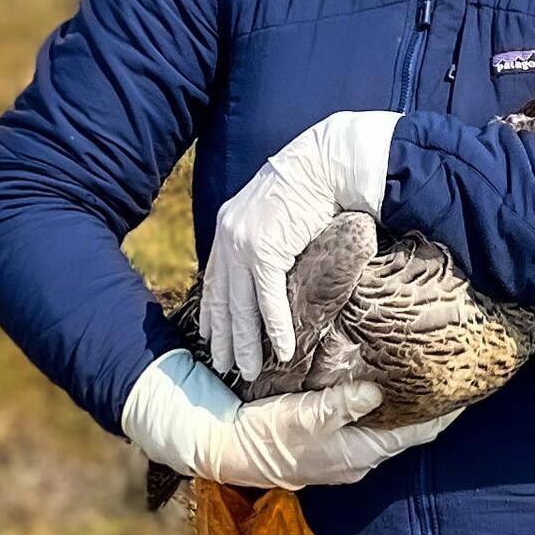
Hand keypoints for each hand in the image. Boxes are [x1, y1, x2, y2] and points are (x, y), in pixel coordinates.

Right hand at [122, 349, 456, 488]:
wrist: (229, 445)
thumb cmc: (270, 431)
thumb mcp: (307, 414)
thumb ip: (344, 403)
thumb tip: (378, 391)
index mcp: (360, 453)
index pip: (415, 433)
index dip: (442, 415)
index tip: (467, 391)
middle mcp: (358, 457)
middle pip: (406, 431)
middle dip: (429, 407)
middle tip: (449, 375)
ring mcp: (344, 452)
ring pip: (388, 427)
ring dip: (405, 405)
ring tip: (424, 375)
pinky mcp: (329, 441)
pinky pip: (368, 423)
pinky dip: (382, 405)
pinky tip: (384, 383)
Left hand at [199, 110, 400, 376]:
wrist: (323, 163)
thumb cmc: (307, 184)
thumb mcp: (272, 210)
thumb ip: (264, 237)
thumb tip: (271, 264)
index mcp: (227, 226)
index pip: (215, 279)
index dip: (213, 312)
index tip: (211, 337)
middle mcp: (228, 236)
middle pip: (223, 299)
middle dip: (223, 337)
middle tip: (224, 367)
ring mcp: (244, 245)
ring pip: (241, 307)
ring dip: (245, 343)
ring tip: (248, 371)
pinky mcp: (266, 252)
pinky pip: (268, 301)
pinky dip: (276, 329)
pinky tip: (281, 350)